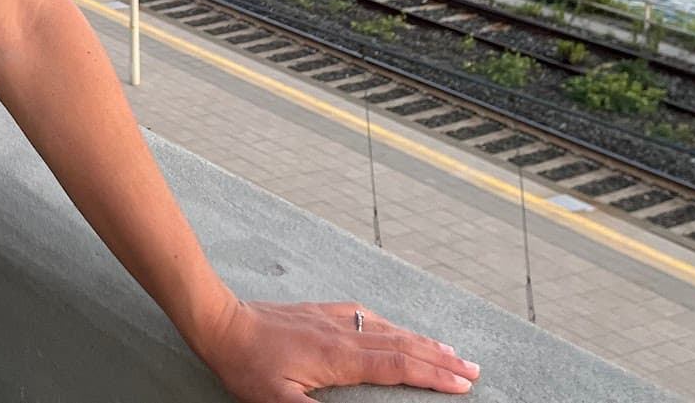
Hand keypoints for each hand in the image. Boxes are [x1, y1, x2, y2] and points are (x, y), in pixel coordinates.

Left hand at [194, 298, 478, 399]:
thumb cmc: (248, 367)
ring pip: (389, 329)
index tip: (464, 383)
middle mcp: (344, 334)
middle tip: (473, 368)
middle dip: (441, 358)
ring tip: (449, 350)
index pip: (399, 366)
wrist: (222, 322)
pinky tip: (395, 329)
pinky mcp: (320, 312)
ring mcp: (333, 319)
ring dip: (422, 341)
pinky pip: (367, 318)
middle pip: (403, 345)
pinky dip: (392, 327)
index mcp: (340, 357)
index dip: (434, 375)